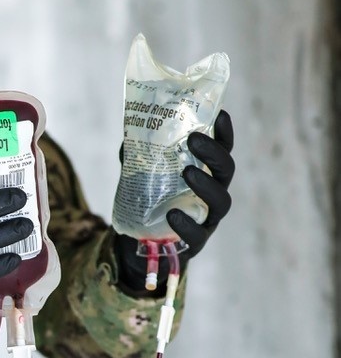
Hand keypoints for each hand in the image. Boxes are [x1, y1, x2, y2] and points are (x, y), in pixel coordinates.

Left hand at [114, 109, 234, 290]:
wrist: (138, 243)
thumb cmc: (148, 200)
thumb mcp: (141, 173)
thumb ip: (139, 153)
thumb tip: (132, 130)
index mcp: (205, 173)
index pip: (222, 149)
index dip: (224, 133)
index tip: (220, 114)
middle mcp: (212, 193)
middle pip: (226, 171)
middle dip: (214, 152)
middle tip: (194, 139)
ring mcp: (206, 219)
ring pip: (220, 201)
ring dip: (206, 184)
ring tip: (187, 171)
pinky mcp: (195, 243)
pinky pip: (197, 235)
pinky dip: (186, 224)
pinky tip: (172, 213)